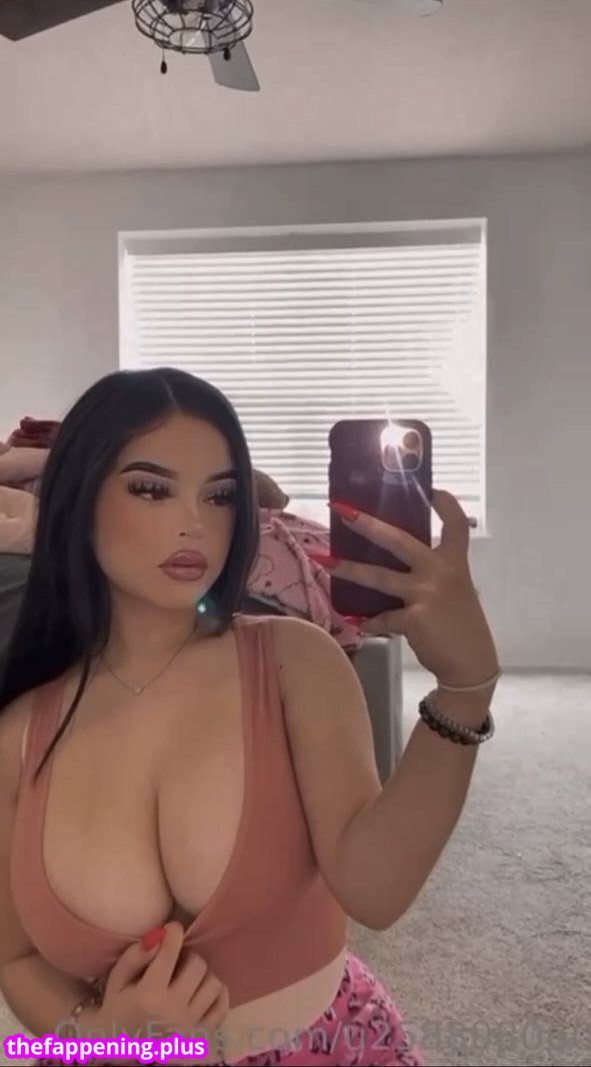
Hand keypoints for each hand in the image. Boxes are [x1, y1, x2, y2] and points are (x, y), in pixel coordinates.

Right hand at [95, 921, 228, 1042]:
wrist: (122, 1053)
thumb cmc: (118, 1012)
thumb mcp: (117, 982)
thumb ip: (134, 957)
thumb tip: (159, 935)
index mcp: (149, 995)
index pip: (169, 954)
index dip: (173, 933)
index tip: (172, 928)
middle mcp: (173, 1009)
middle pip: (196, 965)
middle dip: (186, 956)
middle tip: (176, 960)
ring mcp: (191, 1023)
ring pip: (213, 983)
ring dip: (201, 975)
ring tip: (187, 978)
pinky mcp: (201, 1034)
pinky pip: (222, 1006)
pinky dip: (216, 994)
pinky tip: (202, 991)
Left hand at [328, 490, 498, 687]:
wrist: (469, 664)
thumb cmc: (461, 625)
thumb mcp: (456, 591)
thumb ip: (433, 574)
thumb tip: (396, 564)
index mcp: (456, 562)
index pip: (456, 524)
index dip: (444, 503)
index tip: (430, 488)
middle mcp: (441, 572)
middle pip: (399, 540)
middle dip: (367, 524)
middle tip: (342, 510)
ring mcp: (426, 593)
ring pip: (379, 577)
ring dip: (348, 569)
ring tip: (323, 561)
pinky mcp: (413, 618)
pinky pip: (381, 617)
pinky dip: (370, 621)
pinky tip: (360, 623)